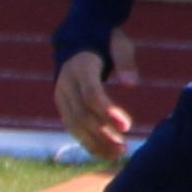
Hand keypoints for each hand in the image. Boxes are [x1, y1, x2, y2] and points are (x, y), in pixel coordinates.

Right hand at [54, 41, 142, 163]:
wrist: (78, 38)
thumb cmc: (105, 40)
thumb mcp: (119, 43)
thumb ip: (125, 62)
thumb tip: (130, 85)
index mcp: (80, 66)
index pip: (90, 94)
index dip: (107, 112)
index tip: (127, 127)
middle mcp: (66, 83)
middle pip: (81, 114)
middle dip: (102, 134)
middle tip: (124, 148)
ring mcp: (61, 95)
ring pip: (74, 125)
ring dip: (95, 142)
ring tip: (118, 154)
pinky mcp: (62, 105)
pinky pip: (71, 127)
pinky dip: (87, 141)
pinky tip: (104, 152)